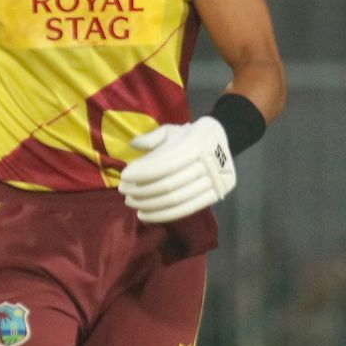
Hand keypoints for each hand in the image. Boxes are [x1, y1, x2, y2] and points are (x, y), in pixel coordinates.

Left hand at [118, 116, 236, 223]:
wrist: (223, 142)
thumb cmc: (190, 135)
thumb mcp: (172, 129)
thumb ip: (153, 137)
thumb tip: (133, 146)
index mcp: (199, 142)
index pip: (168, 164)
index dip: (144, 172)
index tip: (124, 176)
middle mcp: (210, 163)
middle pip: (170, 184)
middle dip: (142, 190)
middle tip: (123, 191)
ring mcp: (216, 182)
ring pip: (177, 200)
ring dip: (149, 204)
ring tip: (131, 203)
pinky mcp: (216, 196)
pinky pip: (187, 210)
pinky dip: (164, 215)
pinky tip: (145, 215)